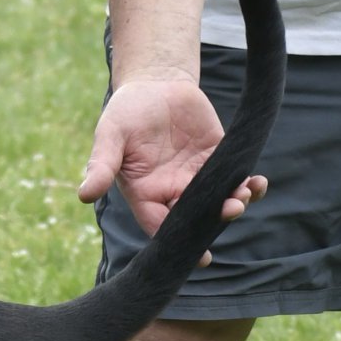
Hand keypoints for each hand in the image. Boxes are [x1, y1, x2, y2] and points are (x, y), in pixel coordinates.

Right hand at [79, 73, 267, 235]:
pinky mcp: (217, 159)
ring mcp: (197, 177)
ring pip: (219, 201)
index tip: (201, 257)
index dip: (178, 241)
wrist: (153, 83)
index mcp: (146, 194)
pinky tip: (257, 182)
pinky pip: (235, 178)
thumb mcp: (110, 136)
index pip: (161, 225)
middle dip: (215, 219)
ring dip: (235, 203)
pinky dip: (248, 184)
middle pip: (196, 217)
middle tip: (230, 210)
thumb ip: (101, 165)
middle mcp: (173, 191)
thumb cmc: (125, 112)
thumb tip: (83, 195)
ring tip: (243, 195)